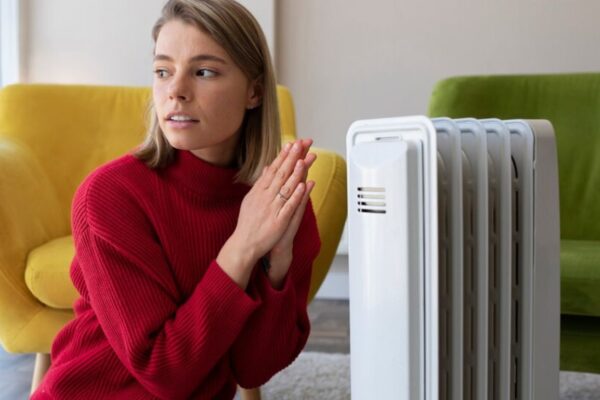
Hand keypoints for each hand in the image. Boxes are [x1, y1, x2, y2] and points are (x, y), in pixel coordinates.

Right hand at [216, 139, 315, 288]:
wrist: (244, 244)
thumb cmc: (248, 223)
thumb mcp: (251, 199)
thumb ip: (261, 184)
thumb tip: (267, 169)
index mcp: (259, 191)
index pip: (273, 169)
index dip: (283, 156)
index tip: (292, 143)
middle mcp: (265, 196)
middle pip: (281, 174)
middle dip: (292, 157)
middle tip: (302, 143)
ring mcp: (272, 208)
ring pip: (286, 187)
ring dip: (295, 172)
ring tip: (304, 159)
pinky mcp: (279, 220)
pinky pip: (289, 205)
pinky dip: (296, 195)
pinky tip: (303, 185)